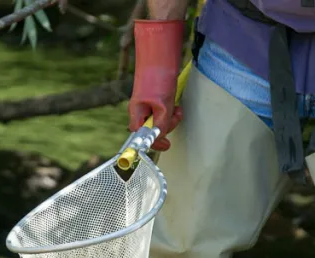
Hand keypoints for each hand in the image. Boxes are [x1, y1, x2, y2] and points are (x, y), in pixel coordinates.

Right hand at [128, 19, 184, 150]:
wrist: (161, 56)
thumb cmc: (158, 78)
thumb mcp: (163, 104)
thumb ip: (161, 123)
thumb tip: (161, 137)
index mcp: (136, 112)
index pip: (140, 134)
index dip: (152, 142)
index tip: (166, 145)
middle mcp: (140, 111)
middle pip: (152, 130)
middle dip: (167, 126)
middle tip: (176, 116)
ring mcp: (147, 106)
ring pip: (160, 122)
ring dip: (171, 118)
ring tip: (178, 108)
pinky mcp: (155, 101)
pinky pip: (164, 114)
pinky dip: (172, 112)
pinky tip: (176, 105)